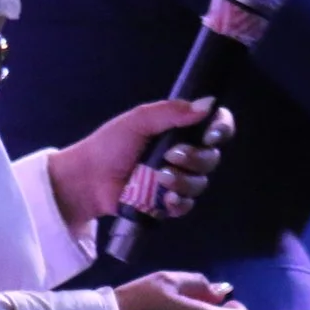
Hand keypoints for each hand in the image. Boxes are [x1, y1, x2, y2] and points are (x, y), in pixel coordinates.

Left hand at [48, 98, 234, 234]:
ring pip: (200, 183)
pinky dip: (179, 202)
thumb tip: (208, 104)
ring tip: (160, 178)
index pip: (215, 126)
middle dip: (196, 158)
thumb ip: (172, 111)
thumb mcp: (138, 121)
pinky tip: (165, 199)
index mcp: (179, 130)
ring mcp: (177, 180)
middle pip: (211, 158)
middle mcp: (184, 154)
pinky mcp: (167, 203)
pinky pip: (187, 205)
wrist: (88, 179)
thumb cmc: (110, 145)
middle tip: (171, 156)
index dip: (221, 129)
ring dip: (184, 181)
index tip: (210, 135)